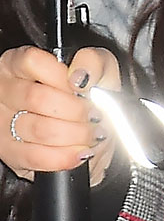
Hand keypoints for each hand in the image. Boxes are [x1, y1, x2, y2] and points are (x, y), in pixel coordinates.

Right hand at [0, 45, 121, 186]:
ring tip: (92, 132)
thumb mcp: (97, 64)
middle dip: (75, 110)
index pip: (33, 63)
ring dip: (73, 134)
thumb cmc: (88, 88)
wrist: (88, 123)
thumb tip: (79, 77)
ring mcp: (3, 123)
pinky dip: (63, 157)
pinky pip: (34, 158)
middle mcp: (5, 91)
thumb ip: (92, 61)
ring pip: (37, 129)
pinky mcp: (9, 153)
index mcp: (19, 63)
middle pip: (37, 99)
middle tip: (95, 115)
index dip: (61, 76)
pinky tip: (80, 152)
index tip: (84, 88)